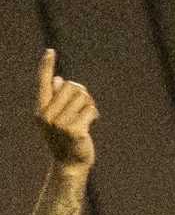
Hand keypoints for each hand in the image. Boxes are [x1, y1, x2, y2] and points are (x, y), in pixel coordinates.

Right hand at [35, 49, 94, 169]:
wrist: (70, 163)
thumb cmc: (65, 138)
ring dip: (89, 105)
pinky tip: (91, 123)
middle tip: (84, 107)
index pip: (43, 83)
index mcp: (40, 109)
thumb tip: (60, 80)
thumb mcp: (56, 118)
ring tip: (86, 117)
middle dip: (82, 94)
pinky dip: (94, 113)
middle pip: (71, 87)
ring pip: (83, 97)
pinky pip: (90, 109)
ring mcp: (60, 123)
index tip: (51, 51)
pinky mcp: (74, 130)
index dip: (47, 66)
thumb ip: (56, 100)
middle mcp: (47, 115)